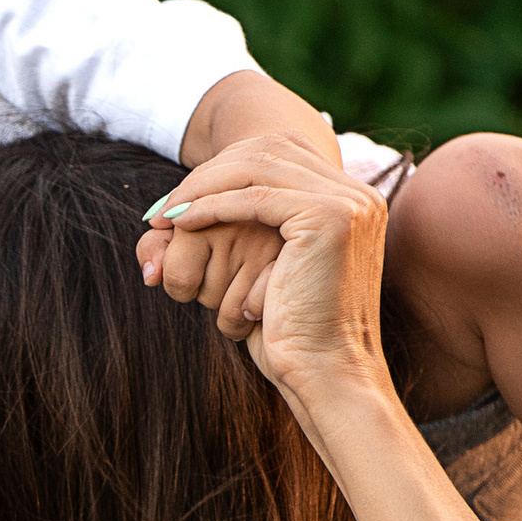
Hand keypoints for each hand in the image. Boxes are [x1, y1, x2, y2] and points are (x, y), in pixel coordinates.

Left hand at [139, 135, 391, 422]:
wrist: (326, 370)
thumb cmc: (292, 331)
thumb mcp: (267, 270)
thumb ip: (251, 231)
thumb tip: (200, 208)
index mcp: (351, 201)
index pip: (277, 155)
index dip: (222, 170)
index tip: (177, 200)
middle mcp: (357, 194)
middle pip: (267, 150)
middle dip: (208, 174)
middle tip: (163, 206)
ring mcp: (349, 202)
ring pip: (258, 167)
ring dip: (202, 187)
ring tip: (165, 215)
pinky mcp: (330, 217)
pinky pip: (255, 196)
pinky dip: (212, 205)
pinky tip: (182, 222)